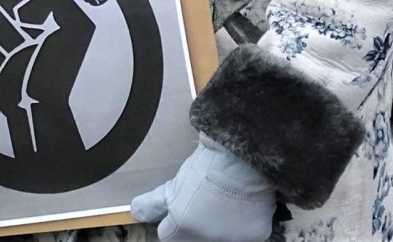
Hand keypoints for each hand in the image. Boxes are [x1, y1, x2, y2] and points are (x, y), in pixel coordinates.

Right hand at [0, 0, 94, 165]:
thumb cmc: (61, 69)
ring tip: (19, 55)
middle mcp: (17, 15)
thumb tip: (25, 2)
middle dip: (14, 6)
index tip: (38, 4)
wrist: (40, 104)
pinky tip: (2, 65)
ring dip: (4, 37)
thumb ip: (60, 1)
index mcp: (41, 6)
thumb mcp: (76, 30)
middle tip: (28, 27)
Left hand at [130, 135, 276, 241]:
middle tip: (203, 206)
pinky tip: (239, 208)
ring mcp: (232, 241)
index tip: (180, 211)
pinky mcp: (257, 236)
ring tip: (222, 206)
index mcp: (182, 230)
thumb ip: (152, 205)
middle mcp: (207, 241)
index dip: (172, 223)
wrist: (241, 159)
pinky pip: (243, 236)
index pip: (168, 238)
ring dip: (218, 230)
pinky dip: (241, 227)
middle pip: (193, 241)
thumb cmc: (205, 169)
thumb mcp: (173, 186)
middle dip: (194, 229)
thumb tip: (136, 214)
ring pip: (219, 240)